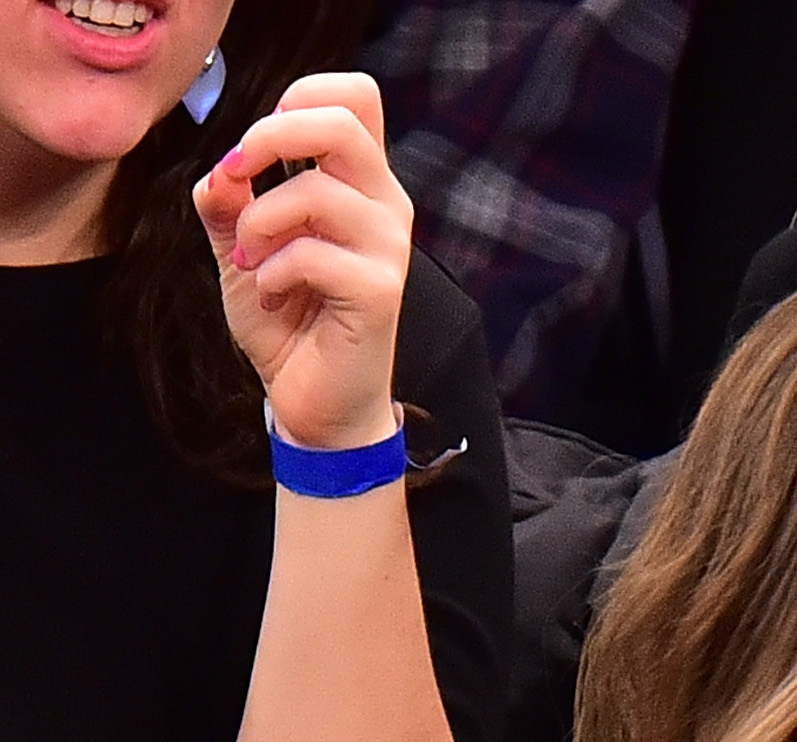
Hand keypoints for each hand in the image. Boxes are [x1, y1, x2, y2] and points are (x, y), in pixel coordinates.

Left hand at [195, 74, 412, 453]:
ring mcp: (387, 250)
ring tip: (246, 260)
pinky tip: (268, 295)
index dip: (300, 96)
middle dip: (268, 138)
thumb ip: (229, 201)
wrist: (314, 403)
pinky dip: (271, 271)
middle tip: (234, 176)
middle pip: (340, 122)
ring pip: (316, 191)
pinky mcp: (380, 292)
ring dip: (259, 222)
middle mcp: (383, 207)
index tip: (258, 145)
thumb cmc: (288, 323)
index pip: (355, 97)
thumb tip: (222, 171)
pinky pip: (312, 253)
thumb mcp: (241, 246)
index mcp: (359, 184)